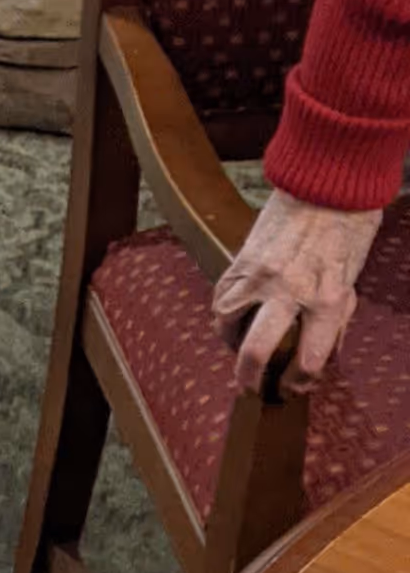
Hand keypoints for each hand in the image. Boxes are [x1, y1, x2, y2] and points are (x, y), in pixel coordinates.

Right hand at [211, 189, 383, 395]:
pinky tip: (233, 318)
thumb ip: (335, 320)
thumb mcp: (351, 282)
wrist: (326, 185)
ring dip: (230, 344)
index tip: (295, 386)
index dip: (300, 383)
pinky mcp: (242, 260)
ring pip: (227, 324)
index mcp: (327, 300)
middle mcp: (290, 291)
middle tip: (252, 386)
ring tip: (238, 348)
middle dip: (250, 379)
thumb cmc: (347, 231)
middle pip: (256, 351)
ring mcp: (261, 275)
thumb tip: (321, 354)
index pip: (309, 361)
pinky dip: (224, 314)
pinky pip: (222, 298)